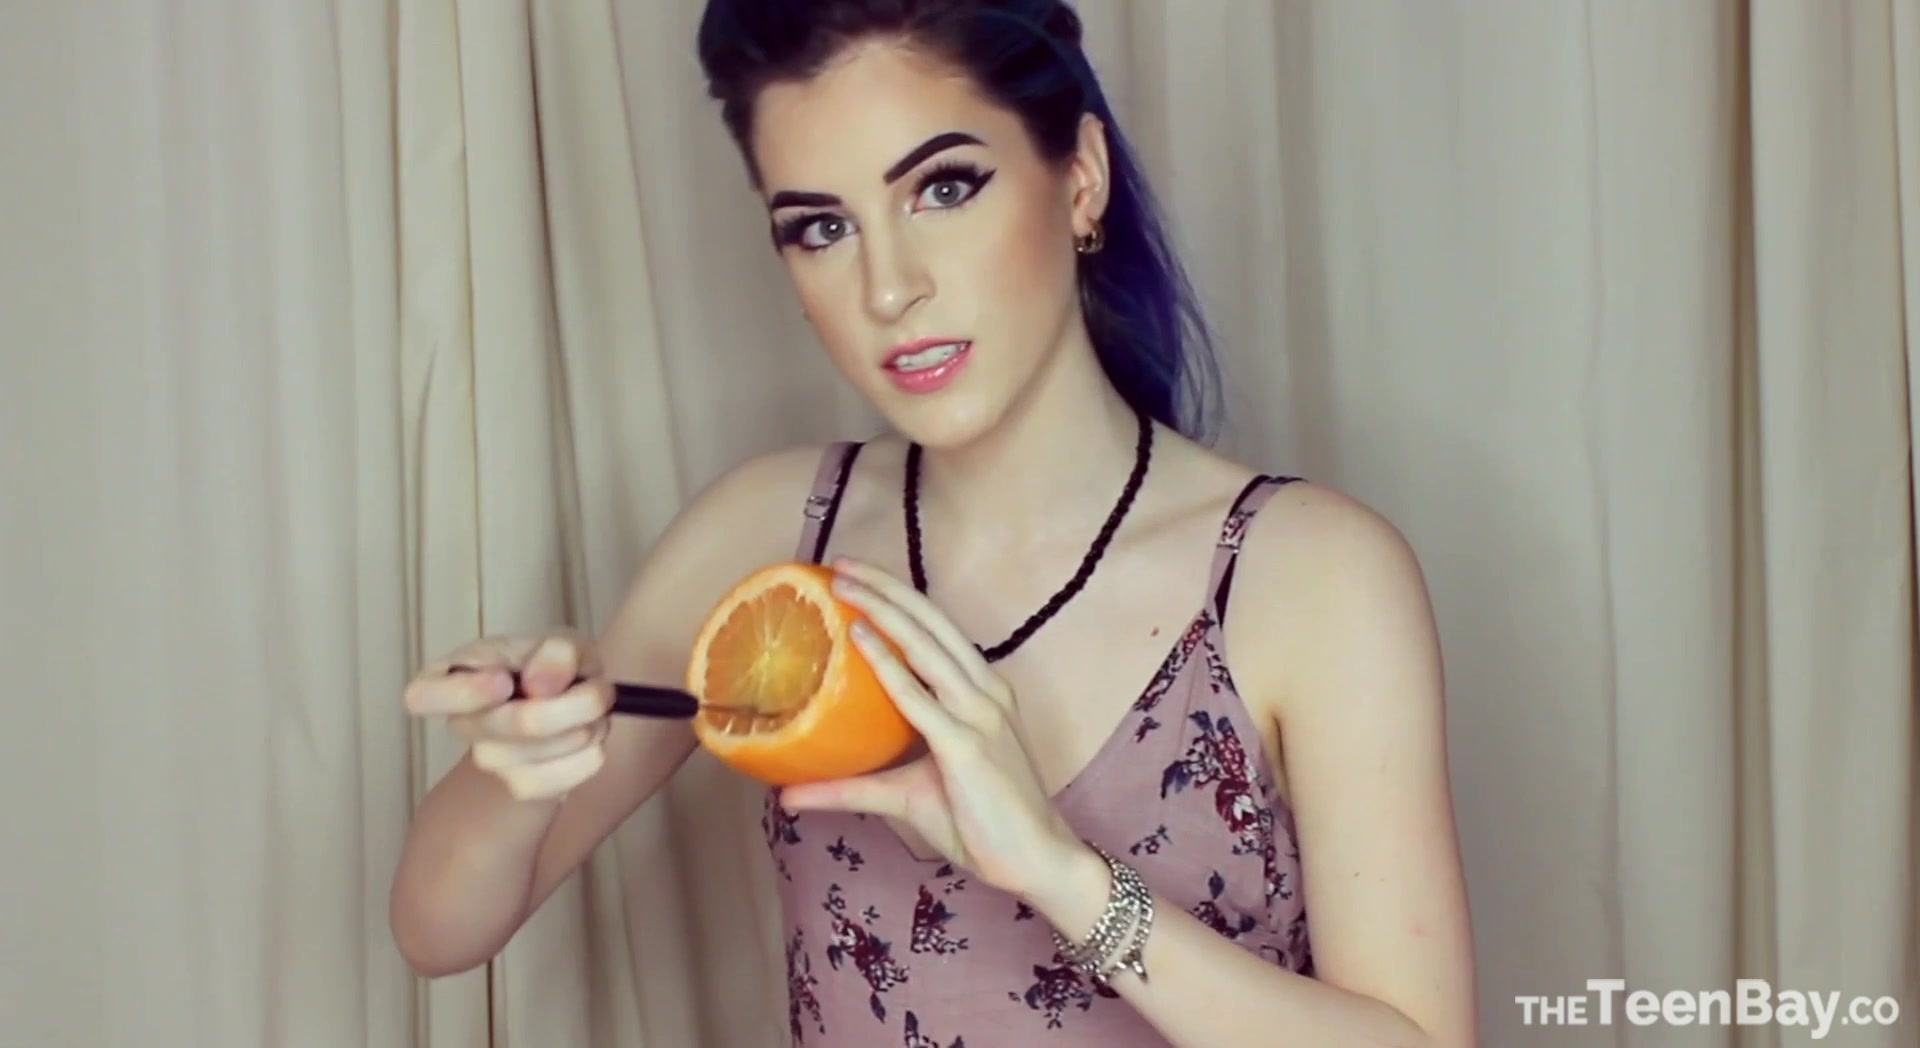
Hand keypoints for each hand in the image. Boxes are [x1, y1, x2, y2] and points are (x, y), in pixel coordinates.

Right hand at [402, 632, 612, 800]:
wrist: (572, 705)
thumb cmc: (554, 666)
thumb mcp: (564, 643)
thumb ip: (556, 653)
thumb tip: (541, 684)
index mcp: (454, 675)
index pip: (421, 697)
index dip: (463, 694)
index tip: (504, 682)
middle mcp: (462, 722)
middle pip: (508, 724)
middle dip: (569, 704)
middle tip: (595, 687)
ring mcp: (489, 760)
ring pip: (541, 753)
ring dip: (586, 727)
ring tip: (590, 710)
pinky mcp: (520, 788)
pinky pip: (560, 779)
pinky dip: (589, 755)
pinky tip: (589, 738)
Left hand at [778, 559, 1089, 900]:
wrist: (1036, 860)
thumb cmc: (982, 824)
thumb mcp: (907, 796)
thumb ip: (851, 788)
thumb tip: (788, 796)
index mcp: (981, 691)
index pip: (938, 630)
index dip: (899, 599)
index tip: (858, 577)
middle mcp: (984, 691)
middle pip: (931, 622)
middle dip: (885, 588)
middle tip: (841, 563)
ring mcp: (978, 714)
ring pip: (925, 645)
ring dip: (882, 609)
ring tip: (843, 584)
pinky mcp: (966, 744)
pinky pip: (918, 696)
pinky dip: (888, 664)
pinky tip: (860, 638)